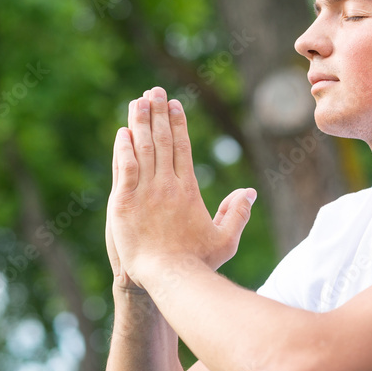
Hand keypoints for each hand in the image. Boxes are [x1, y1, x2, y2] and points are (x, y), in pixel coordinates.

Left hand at [107, 86, 256, 290]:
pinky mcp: (124, 203)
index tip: (174, 105)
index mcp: (188, 189)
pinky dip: (123, 149)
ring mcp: (145, 192)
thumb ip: (237, 213)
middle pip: (162, 140)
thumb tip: (249, 192)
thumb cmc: (198, 263)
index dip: (177, 123)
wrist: (170, 278)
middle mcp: (167, 184)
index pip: (182, 147)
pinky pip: (124, 168)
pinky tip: (122, 133)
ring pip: (142, 148)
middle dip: (158, 113)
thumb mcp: (226, 240)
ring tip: (138, 101)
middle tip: (154, 91)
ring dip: (139, 122)